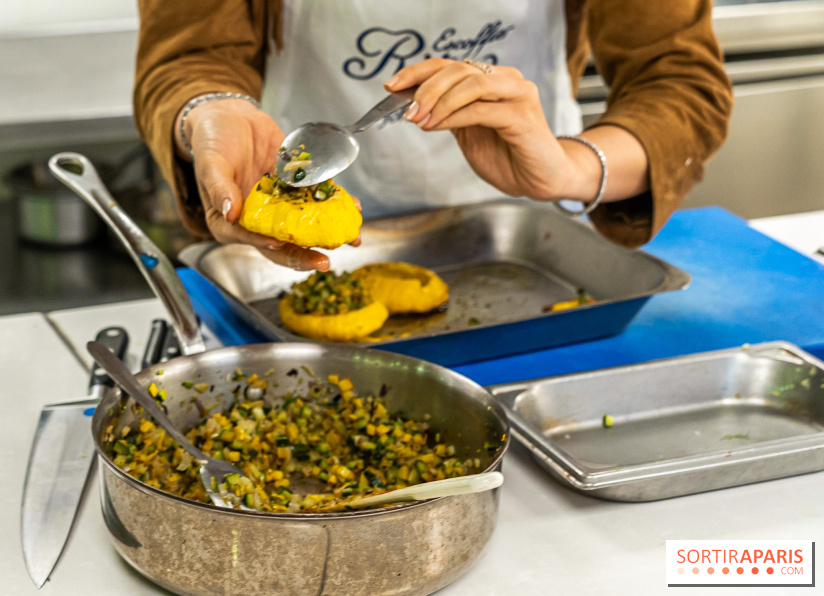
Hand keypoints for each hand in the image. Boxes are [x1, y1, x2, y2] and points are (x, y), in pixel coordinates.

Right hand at [177, 98, 336, 270]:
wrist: (232, 116)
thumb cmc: (213, 142)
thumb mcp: (211, 162)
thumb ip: (219, 187)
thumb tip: (229, 212)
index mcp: (230, 221)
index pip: (248, 238)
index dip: (264, 243)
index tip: (281, 242)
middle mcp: (257, 219)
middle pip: (281, 244)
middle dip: (303, 255)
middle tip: (323, 262)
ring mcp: (279, 206)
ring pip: (303, 227)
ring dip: (327, 234)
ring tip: (350, 239)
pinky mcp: (294, 189)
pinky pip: (315, 199)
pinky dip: (334, 203)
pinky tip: (352, 206)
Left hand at [384, 59, 602, 202]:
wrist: (540, 182)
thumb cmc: (508, 158)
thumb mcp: (468, 133)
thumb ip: (448, 114)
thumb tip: (413, 104)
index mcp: (492, 80)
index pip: (450, 65)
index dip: (418, 72)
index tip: (392, 85)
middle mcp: (506, 81)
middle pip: (459, 69)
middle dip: (426, 88)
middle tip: (406, 111)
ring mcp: (518, 95)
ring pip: (471, 83)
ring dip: (439, 100)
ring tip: (419, 119)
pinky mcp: (523, 116)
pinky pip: (482, 109)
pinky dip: (454, 116)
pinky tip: (436, 126)